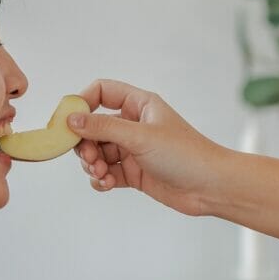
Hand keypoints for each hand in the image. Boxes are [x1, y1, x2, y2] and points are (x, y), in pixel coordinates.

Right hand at [71, 79, 229, 215]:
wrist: (210, 187)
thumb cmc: (185, 154)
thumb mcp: (140, 137)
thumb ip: (103, 128)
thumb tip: (71, 119)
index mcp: (140, 105)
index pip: (102, 92)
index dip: (82, 103)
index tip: (68, 121)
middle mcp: (135, 125)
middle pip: (93, 127)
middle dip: (85, 144)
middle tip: (89, 158)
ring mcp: (134, 149)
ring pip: (98, 152)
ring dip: (93, 164)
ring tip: (101, 174)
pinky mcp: (135, 173)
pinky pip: (107, 172)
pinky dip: (102, 179)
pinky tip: (107, 184)